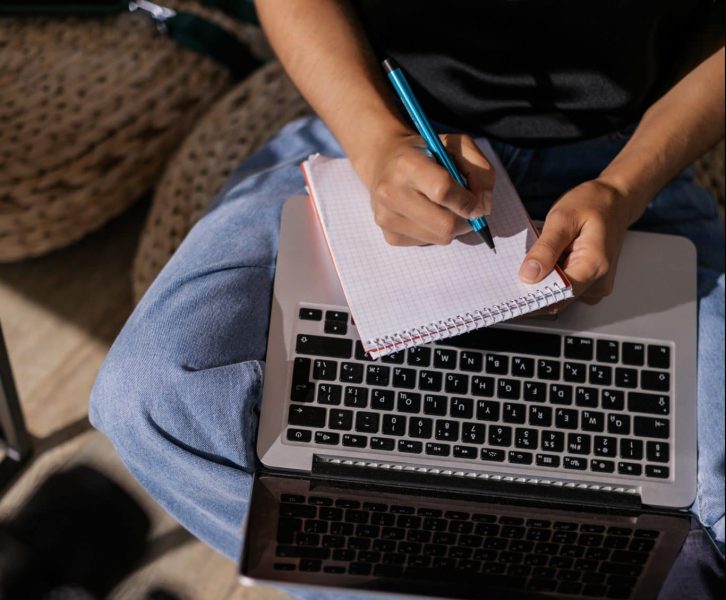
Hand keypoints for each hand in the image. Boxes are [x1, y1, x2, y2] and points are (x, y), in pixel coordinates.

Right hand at [364, 133, 494, 245]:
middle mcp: (391, 193)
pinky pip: (428, 243)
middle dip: (465, 220)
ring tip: (442, 207)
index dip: (467, 200)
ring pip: (440, 238)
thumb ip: (480, 171)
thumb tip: (483, 208)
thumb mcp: (457, 146)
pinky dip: (436, 232)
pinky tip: (426, 214)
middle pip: (445, 225)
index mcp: (407, 164)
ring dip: (452, 226)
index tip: (476, 202)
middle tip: (466, 209)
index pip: (443, 191)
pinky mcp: (389, 236)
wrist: (384, 161)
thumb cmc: (426, 153)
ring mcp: (386, 218)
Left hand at [519, 179, 632, 309]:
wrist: (615, 201)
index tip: (512, 293)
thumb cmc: (593, 204)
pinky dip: (554, 279)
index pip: (557, 296)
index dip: (532, 298)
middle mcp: (599, 282)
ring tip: (540, 259)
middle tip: (518, 270)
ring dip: (544, 283)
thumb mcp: (562, 218)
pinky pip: (567, 289)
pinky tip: (551, 262)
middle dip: (535, 290)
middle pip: (558, 300)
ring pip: (560, 296)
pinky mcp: (592, 285)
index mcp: (594, 265)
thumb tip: (528, 276)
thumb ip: (545, 249)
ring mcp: (597, 286)